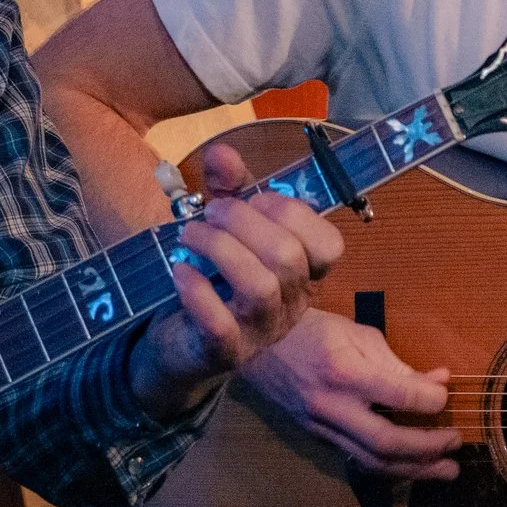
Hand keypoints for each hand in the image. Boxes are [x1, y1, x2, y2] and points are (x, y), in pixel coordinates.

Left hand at [129, 142, 343, 418]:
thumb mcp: (225, 227)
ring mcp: (261, 332)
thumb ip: (229, 188)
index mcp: (302, 273)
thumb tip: (222, 153)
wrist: (178, 340)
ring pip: (260, 287)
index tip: (253, 200)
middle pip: (288, 257)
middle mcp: (290, 304)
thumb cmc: (212, 278)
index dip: (291, 212)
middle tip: (209, 212)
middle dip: (243, 221)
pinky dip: (196, 291)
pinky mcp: (226, 352)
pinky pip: (220, 324)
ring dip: (218, 248)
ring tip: (188, 236)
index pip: (328, 245)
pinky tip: (180, 270)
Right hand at [238, 307, 458, 479]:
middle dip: (429, 448)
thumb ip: (397, 363)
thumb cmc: (309, 330)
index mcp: (344, 371)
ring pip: (373, 462)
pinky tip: (413, 466)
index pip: (399, 396)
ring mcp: (321, 427)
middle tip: (456, 442)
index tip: (447, 397)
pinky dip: (390, 467)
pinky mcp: (317, 438)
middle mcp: (332, 406)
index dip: (431, 401)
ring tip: (447, 469)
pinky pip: (358, 459)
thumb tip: (439, 380)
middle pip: (387, 442)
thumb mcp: (355, 333)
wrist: (255, 348)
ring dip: (416, 470)